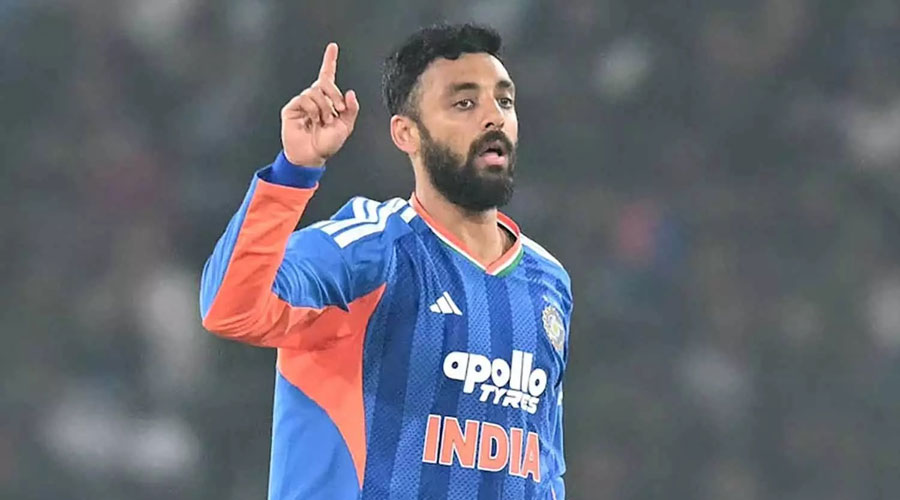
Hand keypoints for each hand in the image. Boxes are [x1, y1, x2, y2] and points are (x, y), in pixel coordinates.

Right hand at [280, 43, 359, 165]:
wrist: (312, 155)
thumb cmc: (327, 143)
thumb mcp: (345, 127)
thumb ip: (351, 110)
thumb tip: (350, 93)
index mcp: (328, 100)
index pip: (328, 76)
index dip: (330, 61)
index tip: (333, 47)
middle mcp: (315, 98)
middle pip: (325, 82)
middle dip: (335, 95)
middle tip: (339, 111)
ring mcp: (302, 102)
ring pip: (315, 91)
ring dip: (324, 107)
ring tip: (323, 121)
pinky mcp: (292, 108)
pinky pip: (304, 99)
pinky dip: (312, 109)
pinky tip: (312, 120)